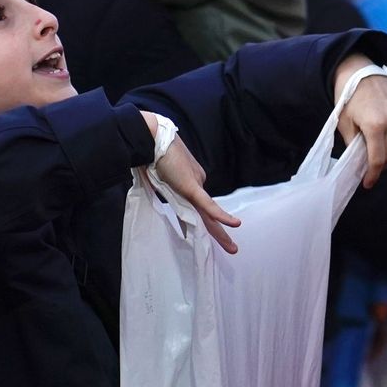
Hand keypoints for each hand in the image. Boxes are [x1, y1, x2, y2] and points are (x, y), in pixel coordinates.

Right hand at [147, 123, 241, 253]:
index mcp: (191, 183)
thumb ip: (166, 189)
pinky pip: (208, 204)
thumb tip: (165, 196)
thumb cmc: (151, 155)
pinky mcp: (192, 186)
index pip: (199, 208)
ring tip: (232, 248)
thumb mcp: (159, 178)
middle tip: (232, 249)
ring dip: (220, 233)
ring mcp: (196, 185)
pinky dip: (220, 215)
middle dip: (220, 233)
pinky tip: (234, 224)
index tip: (203, 237)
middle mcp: (197, 184)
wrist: (151, 138)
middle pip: (209, 214)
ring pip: (210, 214)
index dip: (204, 223)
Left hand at [333, 54, 386, 187]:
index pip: (377, 159)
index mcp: (374, 125)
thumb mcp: (344, 123)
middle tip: (372, 168)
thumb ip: (354, 145)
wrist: (360, 72)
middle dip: (381, 165)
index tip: (368, 184)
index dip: (373, 175)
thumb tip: (361, 164)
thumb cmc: (349, 99)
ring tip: (383, 154)